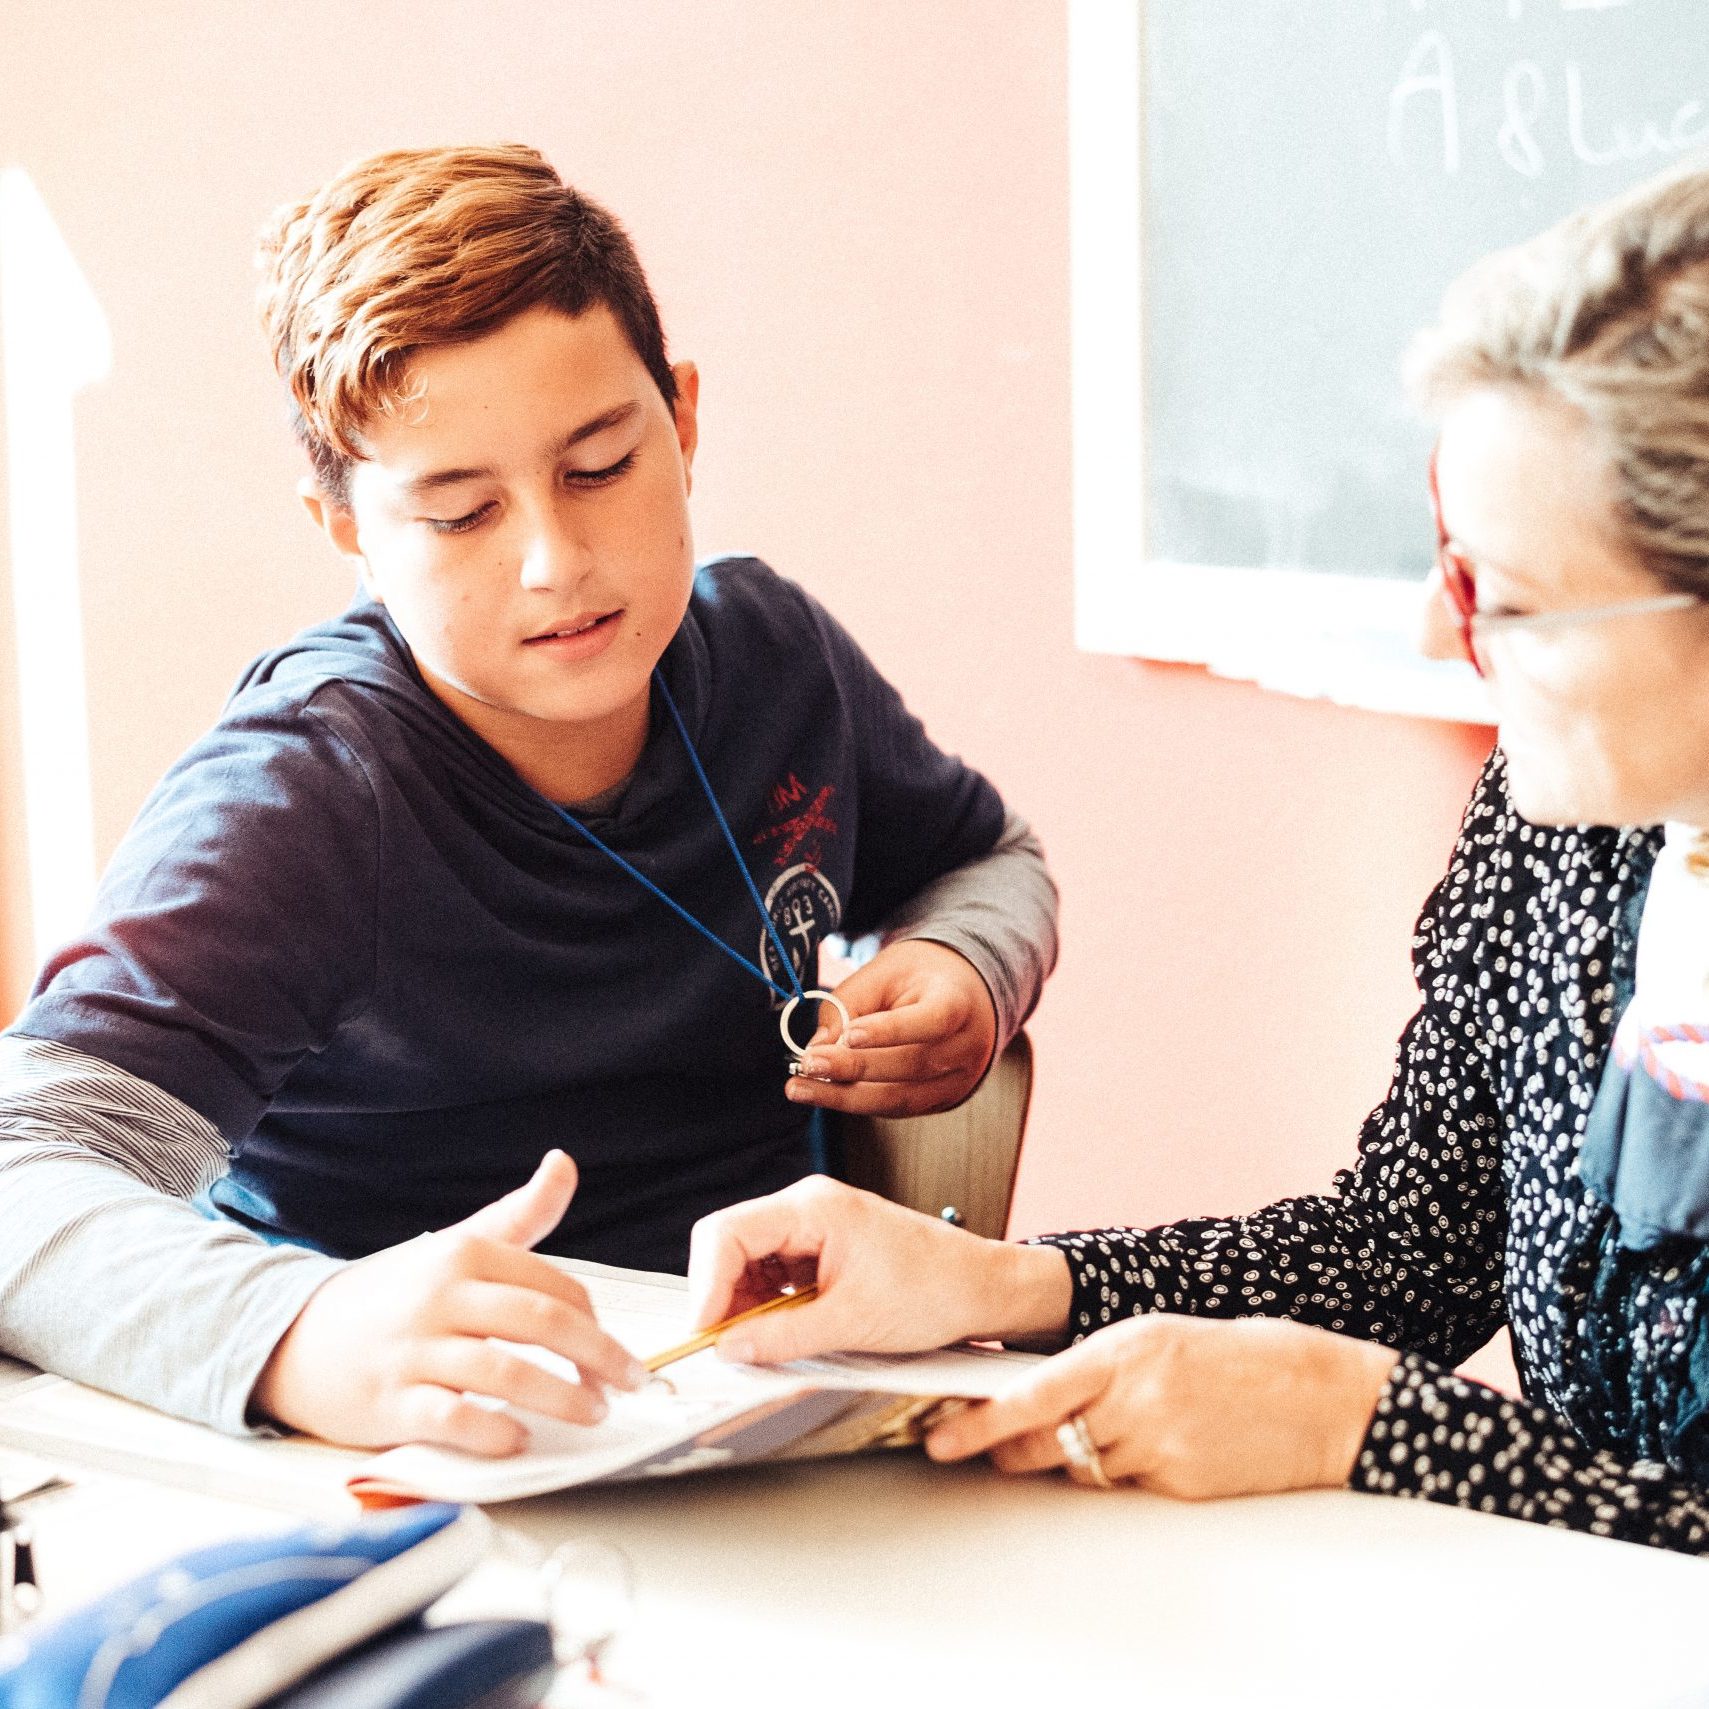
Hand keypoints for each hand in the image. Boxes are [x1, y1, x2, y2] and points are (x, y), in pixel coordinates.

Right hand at [251, 1150, 648, 1454]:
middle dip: (599, 1356)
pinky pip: (452, 1419)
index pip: (555, 1287)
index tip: (619, 1353)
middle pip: (541, 1323)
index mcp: (464, 1255)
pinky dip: (494, 1433)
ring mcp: (414, 1350)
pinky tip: (521, 1440)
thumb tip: (565, 1162)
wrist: (293, 1336)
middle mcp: (441, 1297)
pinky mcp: (389, 1403)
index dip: (598, 1323)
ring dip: (563, 1397)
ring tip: (594, 1413)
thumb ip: (518, 1214)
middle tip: (631, 1385)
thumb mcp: (456, 1245)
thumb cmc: (393, 1295)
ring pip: (506, 1374)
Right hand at [686, 1176, 1071, 1361]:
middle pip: (731, 1244)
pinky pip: (775, 1271)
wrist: (983, 1288)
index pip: (727, 1233)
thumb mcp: (853, 1323)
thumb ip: (784, 1336)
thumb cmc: (934, 1290)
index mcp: (813, 1208)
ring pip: (750, 1261)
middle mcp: (808, 1207)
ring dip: (745, 1304)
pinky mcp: (824, 1248)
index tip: (706, 1332)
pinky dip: (768, 1305)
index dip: (706, 1285)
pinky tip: (782, 1332)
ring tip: (762, 1344)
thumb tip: (730, 1349)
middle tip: (728, 1346)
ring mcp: (815, 1226)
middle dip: (722, 1296)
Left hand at [785, 938, 996, 1116]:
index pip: (932, 1020)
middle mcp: (967, 1046)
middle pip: (912, 1065)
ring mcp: (959, 1080)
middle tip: (808, 1063)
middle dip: (854, 1068)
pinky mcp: (941, 1101)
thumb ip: (849, 1003)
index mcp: (959, 1002)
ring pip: (901, 1098)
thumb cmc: (916, 979)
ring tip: (800, 1088)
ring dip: (845, 1097)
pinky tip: (824, 1094)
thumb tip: (818, 1046)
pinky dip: (857, 1103)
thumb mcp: (883, 972)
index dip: (891, 1031)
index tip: (848, 1035)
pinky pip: (896, 1109)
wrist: (961, 996)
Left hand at [925, 1314, 1400, 1498]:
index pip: (1031, 1394)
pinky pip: (1127, 1484)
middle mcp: (1136, 1399)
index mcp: (1127, 1349)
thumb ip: (1106, 1364)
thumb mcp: (1166, 1336)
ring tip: (1107, 1429)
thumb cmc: (1249, 1356)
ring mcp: (1159, 1447)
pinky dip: (1124, 1470)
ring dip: (1072, 1456)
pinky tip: (1157, 1446)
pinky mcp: (1181, 1485)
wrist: (1329, 1399)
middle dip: (1008, 1448)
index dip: (978, 1421)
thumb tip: (1047, 1388)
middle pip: (1042, 1441)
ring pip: (1081, 1466)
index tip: (941, 1434)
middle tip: (987, 1447)